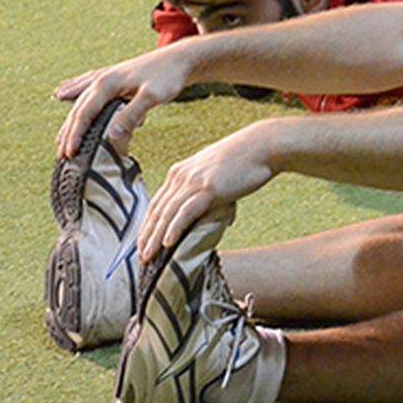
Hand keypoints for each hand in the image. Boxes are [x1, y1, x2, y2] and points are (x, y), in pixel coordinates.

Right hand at [55, 46, 193, 157]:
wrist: (182, 57)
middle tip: (61, 154)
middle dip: (68, 132)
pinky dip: (73, 93)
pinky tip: (64, 93)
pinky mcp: (115, 77)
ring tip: (61, 137)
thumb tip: (111, 137)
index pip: (84, 113)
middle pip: (78, 108)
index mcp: (107, 84)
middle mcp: (102, 79)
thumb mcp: (152, 97)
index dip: (75, 134)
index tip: (69, 153)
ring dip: (70, 119)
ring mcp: (108, 76)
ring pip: (80, 99)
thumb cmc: (169, 75)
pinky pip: (86, 87)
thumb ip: (131, 115)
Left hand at [137, 124, 275, 261]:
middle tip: (140, 257)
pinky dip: (175, 228)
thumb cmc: (244, 160)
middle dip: (146, 236)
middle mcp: (181, 176)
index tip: (143, 243)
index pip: (158, 203)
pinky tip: (168, 243)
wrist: (262, 146)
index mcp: (180, 172)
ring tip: (149, 256)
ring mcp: (193, 182)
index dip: (148, 225)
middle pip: (157, 211)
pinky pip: (186, 212)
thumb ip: (206, 191)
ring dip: (155, 238)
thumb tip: (209, 211)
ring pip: (167, 214)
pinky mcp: (208, 188)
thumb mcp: (215, 173)